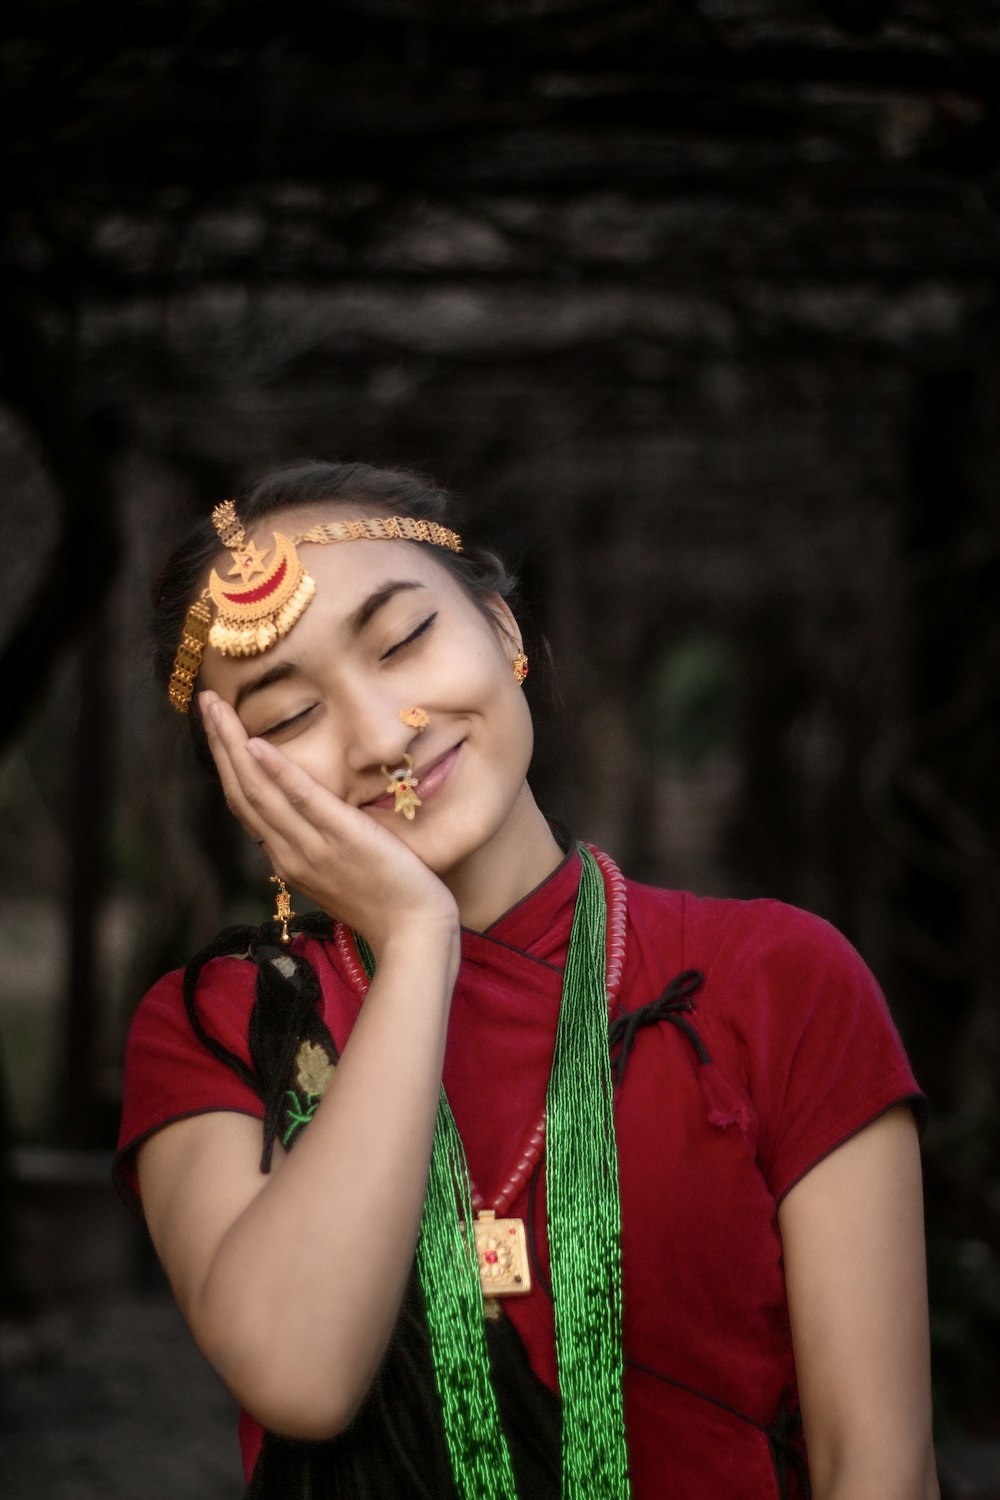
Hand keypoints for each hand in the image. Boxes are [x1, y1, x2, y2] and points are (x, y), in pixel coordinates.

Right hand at [199, 691, 457, 951]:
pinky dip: (277, 772)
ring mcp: (312, 847)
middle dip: (219, 744)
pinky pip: (304, 801)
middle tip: (204, 702)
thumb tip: (309, 815)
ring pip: (260, 791)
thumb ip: (318, 843)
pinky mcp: (342, 838)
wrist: (413, 933)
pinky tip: (256, 743)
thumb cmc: (386, 902)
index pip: (246, 804)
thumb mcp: (340, 871)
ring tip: (216, 708)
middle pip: (242, 791)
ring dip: (233, 746)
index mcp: (287, 858)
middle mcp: (289, 853)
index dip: (227, 763)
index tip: (217, 727)